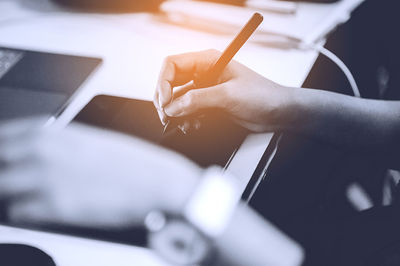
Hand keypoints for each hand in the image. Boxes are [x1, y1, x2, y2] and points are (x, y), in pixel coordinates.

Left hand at [0, 119, 200, 227]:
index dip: (1, 147)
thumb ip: (59, 144)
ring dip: (10, 193)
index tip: (4, 157)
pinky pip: (18, 213)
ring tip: (26, 195)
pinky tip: (41, 211)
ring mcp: (47, 179)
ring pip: (1, 187)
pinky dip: (24, 213)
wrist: (156, 182)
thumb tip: (37, 152)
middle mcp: (45, 153)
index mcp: (56, 133)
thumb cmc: (132, 162)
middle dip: (3, 169)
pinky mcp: (55, 208)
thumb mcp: (92, 141)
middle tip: (13, 177)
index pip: (4, 135)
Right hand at [154, 49, 293, 131]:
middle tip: (167, 116)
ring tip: (183, 123)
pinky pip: (188, 111)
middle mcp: (204, 73)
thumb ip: (198, 100)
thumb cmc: (262, 96)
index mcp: (208, 61)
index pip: (173, 65)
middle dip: (167, 100)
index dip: (164, 82)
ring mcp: (205, 89)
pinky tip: (192, 125)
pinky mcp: (209, 104)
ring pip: (178, 99)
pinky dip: (186, 119)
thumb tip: (173, 107)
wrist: (279, 112)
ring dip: (176, 113)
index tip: (165, 101)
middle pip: (171, 83)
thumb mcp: (228, 95)